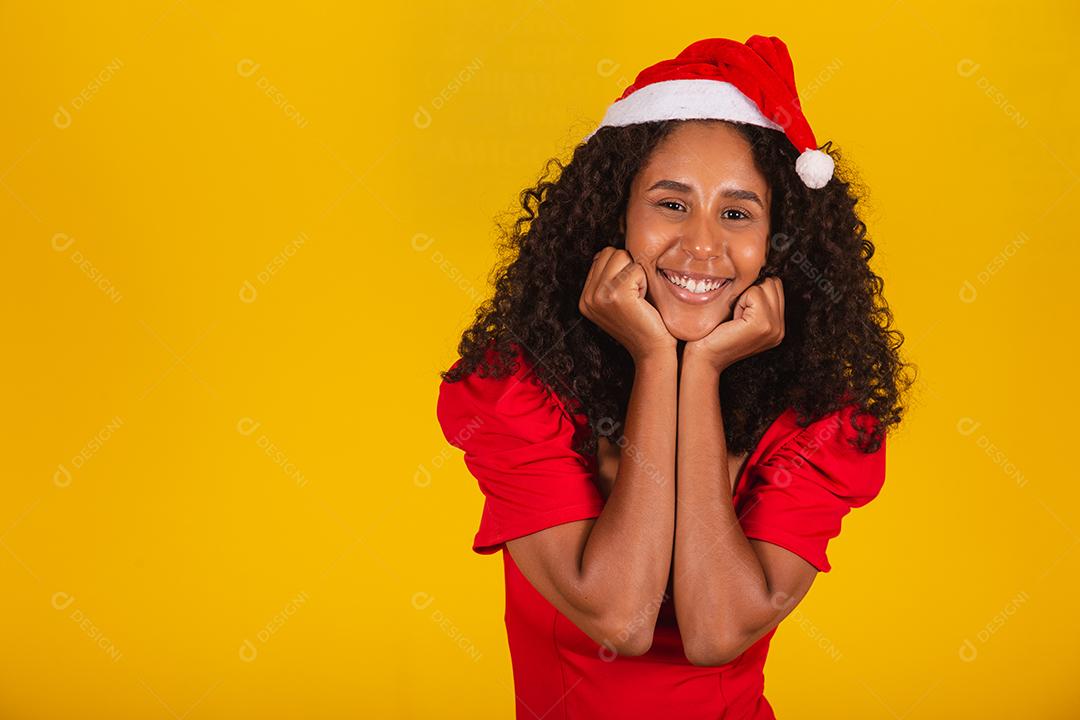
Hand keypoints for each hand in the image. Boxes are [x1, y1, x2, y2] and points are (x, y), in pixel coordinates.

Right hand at [579, 246, 675, 360]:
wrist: (653, 351)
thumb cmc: (643, 324)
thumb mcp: (618, 301)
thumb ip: (609, 279)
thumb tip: (612, 252)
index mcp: (585, 298)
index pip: (601, 257)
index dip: (622, 268)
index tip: (629, 292)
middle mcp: (587, 297)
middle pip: (610, 252)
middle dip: (628, 267)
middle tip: (636, 293)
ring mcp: (599, 296)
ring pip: (621, 256)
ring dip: (637, 273)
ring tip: (639, 296)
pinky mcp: (616, 295)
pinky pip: (635, 268)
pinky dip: (645, 280)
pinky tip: (643, 300)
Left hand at [685, 276, 784, 372]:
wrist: (703, 358)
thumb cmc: (714, 335)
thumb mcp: (740, 315)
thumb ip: (755, 300)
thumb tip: (757, 270)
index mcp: (778, 326)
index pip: (776, 286)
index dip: (754, 290)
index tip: (740, 310)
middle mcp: (781, 329)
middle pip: (773, 283)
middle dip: (751, 291)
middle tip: (736, 314)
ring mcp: (774, 328)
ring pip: (765, 286)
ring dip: (745, 296)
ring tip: (735, 317)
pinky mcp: (762, 325)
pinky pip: (754, 293)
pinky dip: (740, 301)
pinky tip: (733, 319)